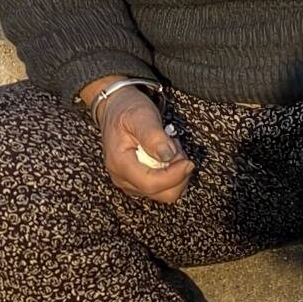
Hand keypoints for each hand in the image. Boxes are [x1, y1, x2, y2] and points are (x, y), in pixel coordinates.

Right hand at [86, 80, 192, 206]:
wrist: (115, 107)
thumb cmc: (126, 109)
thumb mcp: (141, 116)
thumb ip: (153, 137)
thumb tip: (168, 156)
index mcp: (120, 163)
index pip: (151, 184)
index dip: (174, 176)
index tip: (188, 162)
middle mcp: (122, 177)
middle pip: (161, 194)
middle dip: (177, 175)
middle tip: (177, 150)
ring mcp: (129, 181)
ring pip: (163, 192)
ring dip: (175, 174)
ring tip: (171, 149)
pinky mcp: (137, 180)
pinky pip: (161, 187)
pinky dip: (170, 174)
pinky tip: (167, 155)